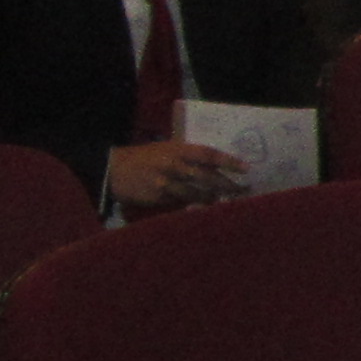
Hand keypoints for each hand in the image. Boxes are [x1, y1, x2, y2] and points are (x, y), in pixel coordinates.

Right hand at [105, 139, 249, 212]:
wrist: (114, 170)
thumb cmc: (144, 158)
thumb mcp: (166, 149)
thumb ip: (188, 156)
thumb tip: (214, 167)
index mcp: (178, 149)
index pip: (208, 155)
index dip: (228, 161)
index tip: (246, 168)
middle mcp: (174, 165)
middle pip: (207, 177)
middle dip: (227, 185)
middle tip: (243, 190)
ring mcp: (166, 182)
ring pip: (197, 194)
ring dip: (213, 200)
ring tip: (227, 203)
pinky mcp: (159, 197)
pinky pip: (182, 204)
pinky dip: (194, 207)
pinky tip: (204, 210)